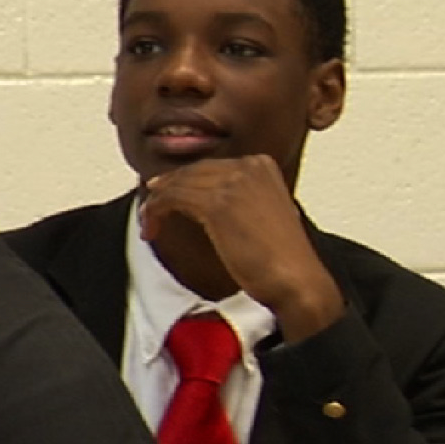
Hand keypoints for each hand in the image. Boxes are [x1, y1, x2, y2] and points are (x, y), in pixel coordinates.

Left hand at [142, 155, 344, 341]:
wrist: (295, 278)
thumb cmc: (282, 257)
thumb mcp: (264, 213)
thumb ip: (241, 198)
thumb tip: (204, 199)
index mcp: (263, 165)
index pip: (210, 166)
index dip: (184, 182)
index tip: (169, 201)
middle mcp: (250, 165)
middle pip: (191, 170)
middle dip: (167, 191)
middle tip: (152, 212)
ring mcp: (234, 181)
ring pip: (177, 182)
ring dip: (157, 204)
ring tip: (150, 226)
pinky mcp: (217, 202)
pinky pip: (171, 197)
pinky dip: (155, 211)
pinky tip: (152, 230)